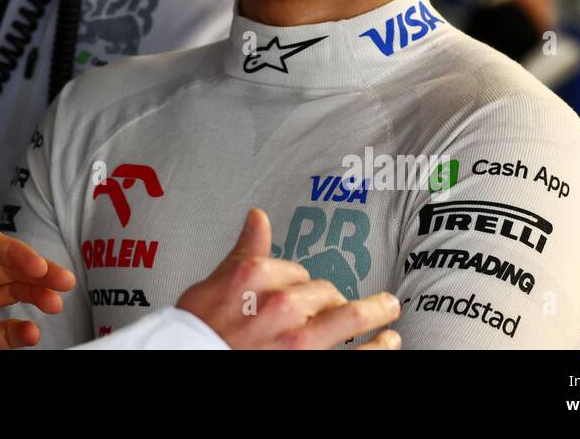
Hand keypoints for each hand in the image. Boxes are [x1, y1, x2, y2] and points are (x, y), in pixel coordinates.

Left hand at [0, 214, 75, 349]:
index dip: (17, 253)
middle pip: (7, 271)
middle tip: (61, 279)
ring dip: (35, 299)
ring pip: (11, 298)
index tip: (36, 263)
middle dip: (38, 275)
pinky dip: (19, 333)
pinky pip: (1, 333)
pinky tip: (31, 331)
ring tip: (53, 303)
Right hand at [176, 209, 400, 348]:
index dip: (298, 280)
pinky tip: (390, 340)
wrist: (189, 355)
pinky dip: (378, 348)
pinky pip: (356, 355)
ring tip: (389, 308)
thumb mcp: (217, 281)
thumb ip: (245, 249)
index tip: (299, 287)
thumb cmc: (198, 327)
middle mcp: (282, 304)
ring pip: (349, 317)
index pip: (295, 269)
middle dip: (329, 298)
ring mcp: (299, 338)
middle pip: (323, 292)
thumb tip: (257, 217)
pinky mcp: (310, 362)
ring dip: (376, 311)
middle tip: (338, 305)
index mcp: (256, 276)